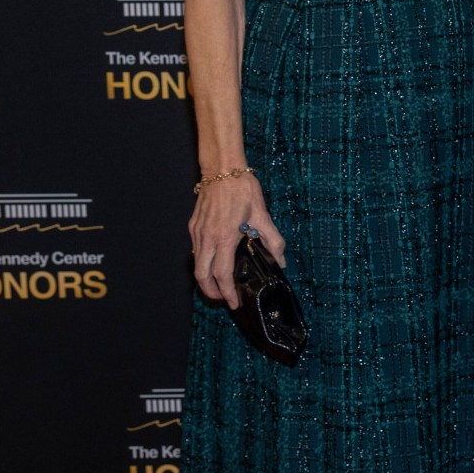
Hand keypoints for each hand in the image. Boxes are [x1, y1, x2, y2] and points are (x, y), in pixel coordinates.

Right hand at [190, 173, 282, 309]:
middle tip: (224, 299)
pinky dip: (202, 263)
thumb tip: (280, 260)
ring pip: (196, 264)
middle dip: (211, 292)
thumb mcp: (262, 215)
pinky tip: (214, 263)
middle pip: (201, 276)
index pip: (222, 274)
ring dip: (205, 279)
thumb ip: (273, 240)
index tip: (233, 303)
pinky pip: (195, 251)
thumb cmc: (242, 189)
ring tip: (219, 285)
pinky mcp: (193, 226)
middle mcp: (207, 237)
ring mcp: (197, 232)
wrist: (222, 169)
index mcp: (225, 237)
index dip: (228, 292)